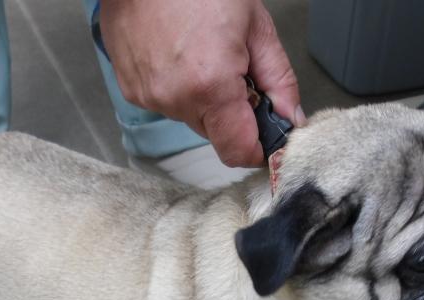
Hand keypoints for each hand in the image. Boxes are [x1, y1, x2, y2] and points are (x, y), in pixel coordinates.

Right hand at [99, 0, 305, 166]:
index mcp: (211, 85)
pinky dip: (177, 85)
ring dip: (202, 95)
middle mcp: (176, 99)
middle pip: (216, 132)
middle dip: (230, 109)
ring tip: (200, 50)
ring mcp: (150, 97)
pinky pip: (167, 102)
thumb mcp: (255, 25)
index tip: (266, 136)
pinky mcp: (132, 91)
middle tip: (232, 65)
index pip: (239, 151)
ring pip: (191, 116)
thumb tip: (291, 117)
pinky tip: (177, 52)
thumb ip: (279, 79)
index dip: (258, 148)